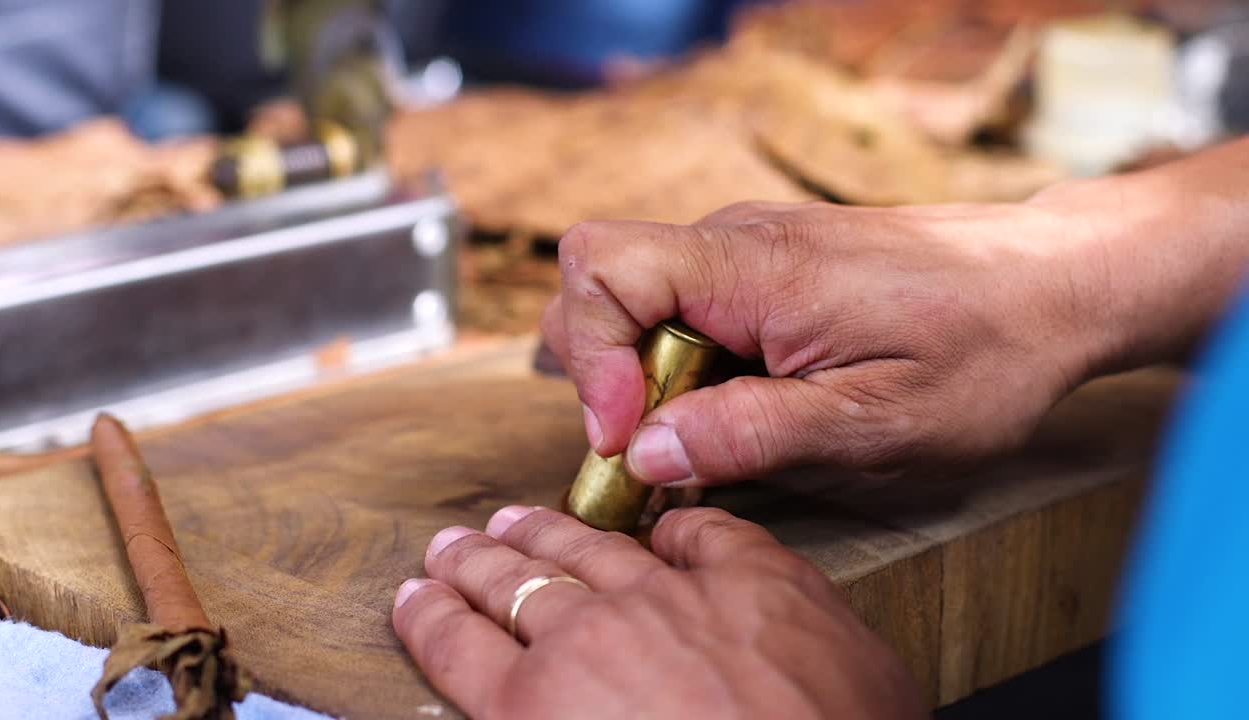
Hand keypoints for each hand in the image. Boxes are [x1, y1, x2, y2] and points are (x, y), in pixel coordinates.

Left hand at [392, 506, 926, 719]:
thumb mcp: (855, 659)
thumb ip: (777, 592)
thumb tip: (714, 549)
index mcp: (732, 586)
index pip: (680, 538)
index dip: (640, 533)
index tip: (615, 534)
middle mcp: (648, 604)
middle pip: (575, 553)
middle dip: (531, 536)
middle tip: (497, 526)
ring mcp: (580, 651)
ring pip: (510, 585)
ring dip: (472, 563)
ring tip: (446, 553)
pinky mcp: (524, 706)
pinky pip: (459, 649)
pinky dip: (430, 620)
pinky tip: (415, 605)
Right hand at [541, 198, 1109, 486]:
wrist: (1053, 285)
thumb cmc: (983, 351)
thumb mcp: (872, 421)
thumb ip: (749, 434)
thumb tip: (642, 453)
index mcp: (752, 266)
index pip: (602, 267)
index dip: (592, 355)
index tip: (627, 434)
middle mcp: (737, 240)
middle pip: (601, 283)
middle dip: (606, 373)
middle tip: (659, 448)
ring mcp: (749, 249)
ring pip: (639, 301)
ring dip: (647, 377)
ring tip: (708, 437)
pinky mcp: (767, 268)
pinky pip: (688, 308)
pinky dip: (686, 366)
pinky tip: (740, 409)